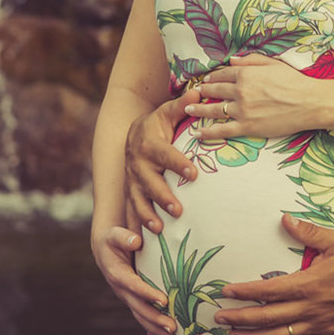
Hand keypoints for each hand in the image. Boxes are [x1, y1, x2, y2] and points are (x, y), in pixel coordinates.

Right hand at [91, 225, 175, 334]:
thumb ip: (124, 237)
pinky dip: (154, 328)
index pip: (134, 285)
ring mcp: (126, 297)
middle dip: (155, 318)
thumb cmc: (113, 240)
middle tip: (172, 326)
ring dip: (156, 328)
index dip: (147, 293)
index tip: (164, 300)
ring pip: (140, 316)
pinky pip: (143, 317)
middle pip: (138, 307)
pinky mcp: (133, 300)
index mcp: (117, 274)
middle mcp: (121, 289)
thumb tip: (136, 241)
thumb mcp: (115, 235)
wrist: (104, 249)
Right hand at [125, 89, 200, 233]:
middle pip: (149, 183)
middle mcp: (138, 165)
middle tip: (178, 210)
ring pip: (137, 201)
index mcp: (150, 144)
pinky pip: (131, 212)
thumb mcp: (167, 113)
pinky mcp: (130, 194)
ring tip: (160, 229)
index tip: (194, 173)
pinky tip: (142, 244)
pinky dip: (135, 227)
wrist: (132, 135)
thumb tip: (202, 90)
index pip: (165, 154)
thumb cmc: (157, 125)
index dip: (178, 163)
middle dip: (162, 197)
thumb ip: (183, 105)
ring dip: (147, 215)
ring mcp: (132, 182)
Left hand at [186, 55, 324, 140]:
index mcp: (246, 74)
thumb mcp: (273, 64)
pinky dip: (208, 132)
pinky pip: (223, 130)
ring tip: (188, 110)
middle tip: (193, 93)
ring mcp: (242, 110)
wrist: (310, 103)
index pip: (222, 74)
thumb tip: (231, 59)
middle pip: (214, 90)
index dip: (212, 77)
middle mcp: (240, 91)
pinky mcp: (248, 127)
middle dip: (202, 91)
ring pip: (213, 110)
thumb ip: (250, 60)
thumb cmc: (295, 81)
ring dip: (198, 109)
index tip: (206, 79)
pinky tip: (198, 134)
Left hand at [214, 214, 333, 334]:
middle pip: (267, 318)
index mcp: (309, 284)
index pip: (267, 290)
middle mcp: (310, 308)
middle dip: (240, 318)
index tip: (226, 292)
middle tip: (219, 318)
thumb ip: (309, 232)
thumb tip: (285, 220)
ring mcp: (318, 325)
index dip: (244, 292)